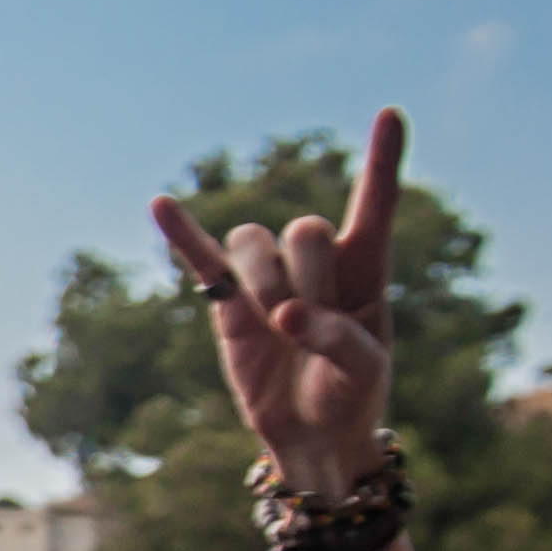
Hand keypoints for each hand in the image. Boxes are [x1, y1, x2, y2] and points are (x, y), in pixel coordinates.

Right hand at [152, 106, 403, 494]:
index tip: (390, 114)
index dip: (382, 161)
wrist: (313, 437)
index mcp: (366, 270)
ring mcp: (268, 279)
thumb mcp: (365, 372)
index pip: (375, 204)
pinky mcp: (227, 303)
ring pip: (256, 242)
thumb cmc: (352, 398)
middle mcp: (317, 264)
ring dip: (266, 281)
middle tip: (309, 325)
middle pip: (306, 230)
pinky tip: (161, 205)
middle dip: (309, 277)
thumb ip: (335, 336)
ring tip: (276, 327)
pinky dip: (182, 233)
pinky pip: (201, 258)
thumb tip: (280, 315)